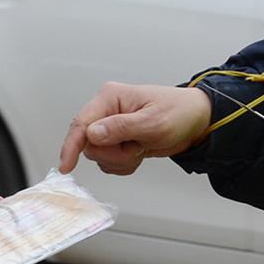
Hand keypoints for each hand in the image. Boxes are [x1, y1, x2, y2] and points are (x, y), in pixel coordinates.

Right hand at [59, 82, 211, 174]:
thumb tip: (92, 134)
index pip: (81, 123)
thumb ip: (121, 128)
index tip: (66, 166)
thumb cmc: (179, 113)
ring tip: (142, 146)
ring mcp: (112, 126)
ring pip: (99, 155)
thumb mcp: (153, 122)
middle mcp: (107, 111)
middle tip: (137, 147)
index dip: (71, 146)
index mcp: (111, 97)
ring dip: (121, 159)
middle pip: (89, 145)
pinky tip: (141, 152)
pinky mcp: (118, 140)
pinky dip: (125, 164)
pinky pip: (110, 162)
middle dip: (113, 153)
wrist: (196, 121)